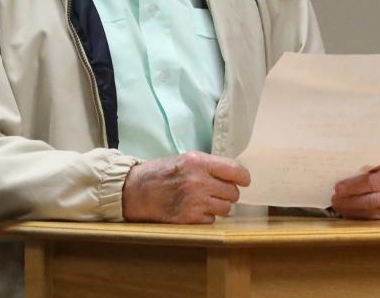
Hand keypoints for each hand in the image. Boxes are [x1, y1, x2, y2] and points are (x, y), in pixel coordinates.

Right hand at [122, 151, 250, 223]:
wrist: (135, 190)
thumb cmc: (160, 173)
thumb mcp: (185, 159)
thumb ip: (208, 166)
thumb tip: (233, 174)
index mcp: (198, 162)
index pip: (235, 170)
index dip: (243, 177)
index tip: (244, 180)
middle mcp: (198, 182)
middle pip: (233, 193)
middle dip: (228, 193)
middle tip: (217, 191)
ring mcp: (194, 202)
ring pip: (225, 209)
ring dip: (219, 206)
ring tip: (205, 200)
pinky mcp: (189, 219)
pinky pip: (211, 220)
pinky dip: (206, 216)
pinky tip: (193, 209)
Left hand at [331, 158, 379, 219]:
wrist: (375, 166)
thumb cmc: (364, 159)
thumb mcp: (362, 153)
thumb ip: (352, 157)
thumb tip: (333, 157)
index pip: (370, 181)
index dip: (353, 186)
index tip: (338, 187)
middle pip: (370, 200)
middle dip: (349, 201)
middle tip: (334, 197)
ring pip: (369, 210)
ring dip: (349, 208)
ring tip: (335, 203)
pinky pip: (368, 217)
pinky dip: (353, 214)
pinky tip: (342, 209)